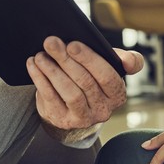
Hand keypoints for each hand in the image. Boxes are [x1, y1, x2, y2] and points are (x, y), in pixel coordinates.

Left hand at [27, 37, 143, 131]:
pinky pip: (51, 98)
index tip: (73, 44)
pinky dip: (40, 79)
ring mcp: (83, 118)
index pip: (107, 76)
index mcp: (117, 94)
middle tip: (51, 42)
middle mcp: (103, 109)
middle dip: (66, 59)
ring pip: (69, 92)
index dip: (90, 59)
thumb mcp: (110, 68)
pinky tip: (33, 65)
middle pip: (85, 82)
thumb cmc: (93, 80)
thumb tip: (130, 62)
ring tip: (41, 55)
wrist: (74, 108)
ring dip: (52, 71)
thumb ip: (125, 60)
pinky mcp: (63, 120)